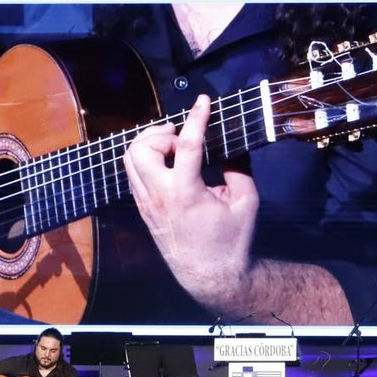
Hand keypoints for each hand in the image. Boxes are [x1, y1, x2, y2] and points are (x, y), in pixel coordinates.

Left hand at [123, 94, 258, 311]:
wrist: (210, 276)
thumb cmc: (231, 241)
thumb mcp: (246, 202)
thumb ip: (238, 169)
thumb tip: (232, 145)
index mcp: (186, 194)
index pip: (187, 144)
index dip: (196, 117)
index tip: (203, 100)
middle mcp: (159, 196)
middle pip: (140, 148)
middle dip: (160, 133)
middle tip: (181, 137)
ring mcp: (146, 204)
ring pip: (129, 159)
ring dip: (149, 145)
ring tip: (174, 148)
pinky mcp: (143, 209)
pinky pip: (133, 174)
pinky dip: (146, 160)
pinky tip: (167, 164)